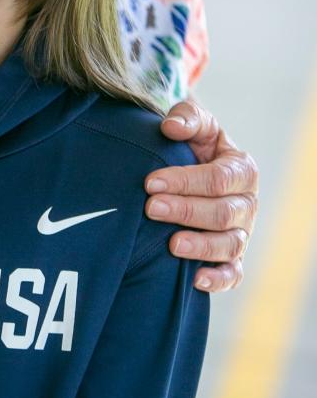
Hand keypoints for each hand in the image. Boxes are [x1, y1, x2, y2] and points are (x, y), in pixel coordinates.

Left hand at [147, 100, 258, 292]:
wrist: (191, 169)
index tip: (151, 182)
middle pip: (223, 213)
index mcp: (242, 169)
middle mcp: (247, 204)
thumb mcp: (194, 125)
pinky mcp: (233, 259)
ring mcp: (242, 233)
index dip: (185, 181)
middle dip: (186, 210)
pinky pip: (232, 274)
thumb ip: (186, 118)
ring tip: (172, 245)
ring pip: (230, 245)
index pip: (219, 178)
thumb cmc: (192, 146)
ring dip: (201, 246)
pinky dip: (218, 280)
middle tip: (151, 208)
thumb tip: (170, 127)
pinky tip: (195, 279)